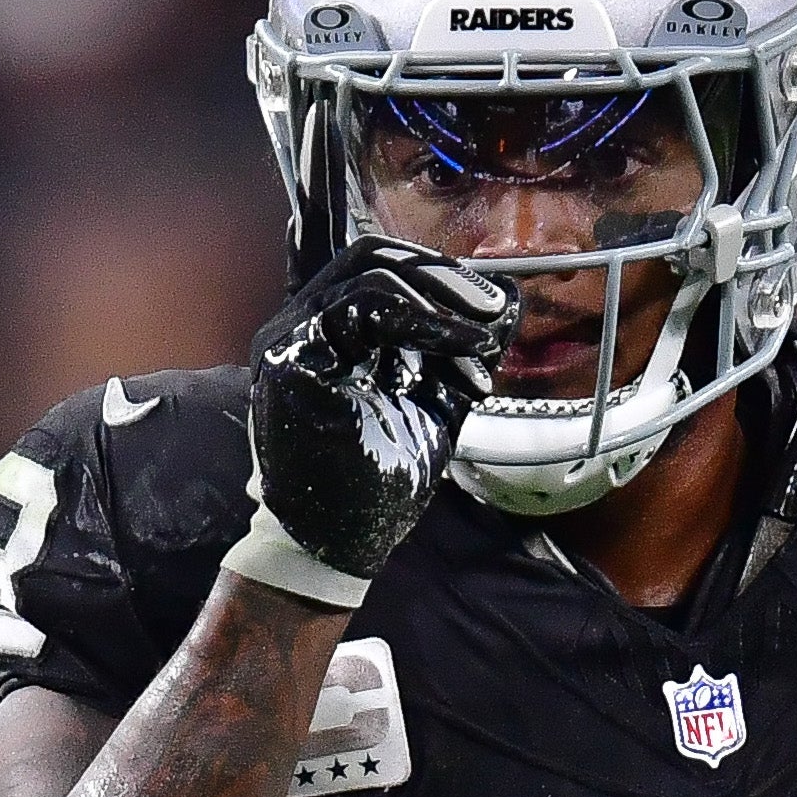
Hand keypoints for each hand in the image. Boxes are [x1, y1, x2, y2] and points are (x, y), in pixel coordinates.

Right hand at [249, 237, 517, 578]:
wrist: (345, 540)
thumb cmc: (383, 474)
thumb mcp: (439, 398)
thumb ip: (464, 350)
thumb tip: (508, 298)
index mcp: (334, 330)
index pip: (380, 266)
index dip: (440, 274)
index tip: (492, 311)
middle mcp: (305, 324)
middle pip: (373, 256)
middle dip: (444, 277)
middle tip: (489, 311)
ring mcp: (291, 336)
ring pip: (370, 273)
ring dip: (441, 302)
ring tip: (479, 340)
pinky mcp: (289, 356)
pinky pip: (360, 308)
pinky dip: (422, 319)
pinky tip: (461, 344)